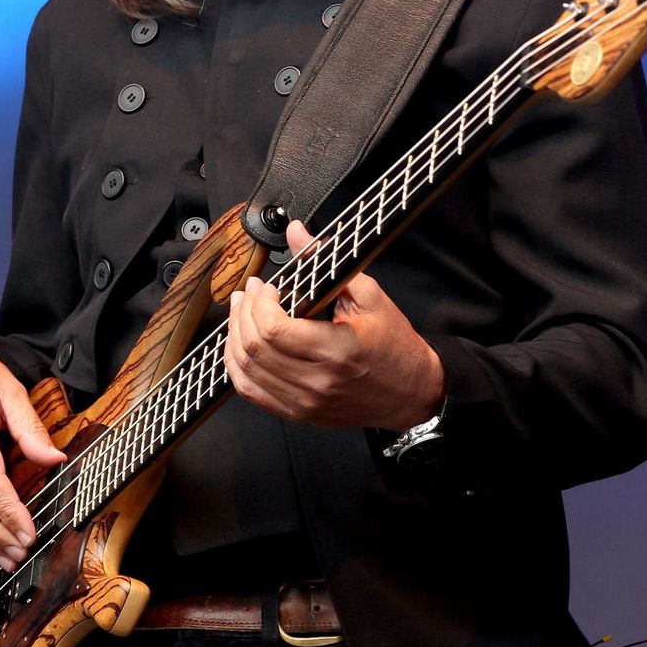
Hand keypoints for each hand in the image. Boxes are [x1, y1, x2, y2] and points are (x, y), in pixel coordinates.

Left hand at [224, 221, 445, 430]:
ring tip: (242, 310)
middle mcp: (315, 382)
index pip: (274, 329)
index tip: (269, 287)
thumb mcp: (369, 295)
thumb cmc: (395, 346)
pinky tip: (240, 343)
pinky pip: (251, 392)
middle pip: (254, 347)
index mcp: (335, 352)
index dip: (260, 302)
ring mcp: (303, 403)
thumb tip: (296, 233)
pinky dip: (237, 366)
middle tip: (252, 291)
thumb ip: (325, 262)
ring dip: (235, 334)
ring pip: (245, 370)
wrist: (411, 392)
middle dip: (244, 311)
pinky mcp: (297, 413)